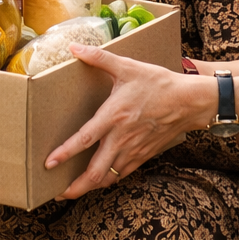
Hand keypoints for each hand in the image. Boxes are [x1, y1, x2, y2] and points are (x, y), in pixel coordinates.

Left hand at [44, 44, 214, 198]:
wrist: (189, 102)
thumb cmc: (158, 83)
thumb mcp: (128, 66)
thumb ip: (99, 58)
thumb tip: (74, 47)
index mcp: (114, 116)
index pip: (85, 139)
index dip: (65, 153)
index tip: (49, 164)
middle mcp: (122, 138)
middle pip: (95, 172)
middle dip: (74, 187)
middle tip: (57, 192)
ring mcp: (133, 150)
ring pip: (108, 178)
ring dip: (88, 188)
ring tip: (72, 191)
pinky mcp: (143, 156)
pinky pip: (121, 174)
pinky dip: (107, 180)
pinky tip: (98, 180)